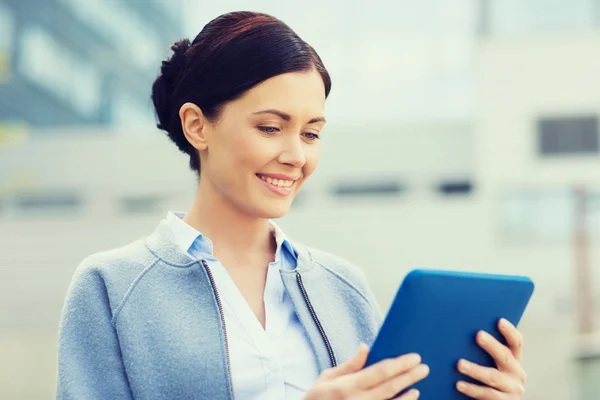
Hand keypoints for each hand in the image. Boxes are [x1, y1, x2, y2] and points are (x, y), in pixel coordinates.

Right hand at [303, 344, 429, 399]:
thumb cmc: (317, 398)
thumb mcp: (327, 378)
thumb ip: (349, 365)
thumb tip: (365, 347)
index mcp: (347, 385)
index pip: (380, 372)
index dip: (400, 364)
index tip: (414, 357)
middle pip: (390, 387)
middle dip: (410, 376)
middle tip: (424, 368)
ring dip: (408, 395)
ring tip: (418, 386)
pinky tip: (409, 399)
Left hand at [456, 318, 526, 398]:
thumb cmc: (489, 380)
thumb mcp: (493, 365)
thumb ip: (486, 352)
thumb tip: (462, 330)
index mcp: (515, 360)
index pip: (516, 343)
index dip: (509, 332)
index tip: (499, 320)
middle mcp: (517, 373)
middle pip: (505, 356)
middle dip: (492, 345)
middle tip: (478, 335)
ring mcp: (512, 389)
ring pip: (493, 377)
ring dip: (475, 369)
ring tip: (459, 364)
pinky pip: (487, 394)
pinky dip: (472, 389)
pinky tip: (459, 384)